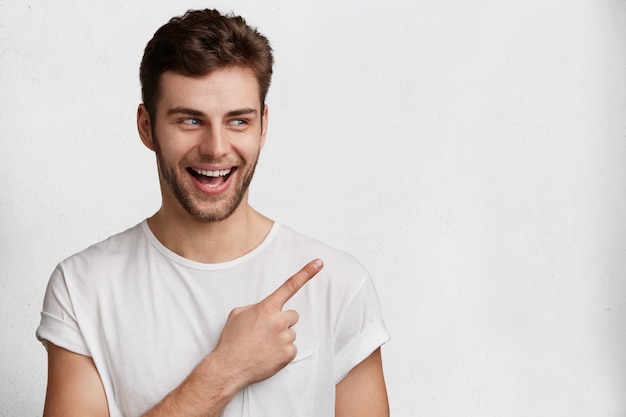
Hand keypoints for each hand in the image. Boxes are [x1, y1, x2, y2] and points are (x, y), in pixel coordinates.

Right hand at [212, 259, 323, 386]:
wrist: (229, 366)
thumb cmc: (232, 340)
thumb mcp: (239, 314)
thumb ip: (257, 307)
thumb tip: (267, 310)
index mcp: (266, 308)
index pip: (290, 286)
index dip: (306, 273)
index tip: (319, 263)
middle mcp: (278, 321)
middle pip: (293, 315)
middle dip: (283, 321)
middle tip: (267, 331)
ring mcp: (284, 338)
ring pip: (291, 333)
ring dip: (281, 337)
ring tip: (264, 345)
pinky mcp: (288, 354)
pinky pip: (292, 348)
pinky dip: (282, 351)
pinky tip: (269, 354)